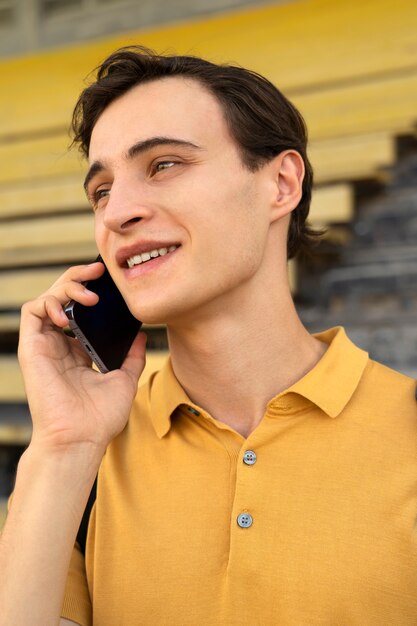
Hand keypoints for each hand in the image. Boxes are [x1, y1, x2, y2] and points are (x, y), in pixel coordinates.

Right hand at [18, 262, 145, 455]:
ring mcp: (45, 345)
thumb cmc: (99, 418)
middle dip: (79, 278)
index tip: (110, 280)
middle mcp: (59, 345)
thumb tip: (141, 337)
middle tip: (99, 269)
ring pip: (47, 298)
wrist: (80, 439)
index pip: (81, 311)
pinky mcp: (32, 348)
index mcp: (77, 351)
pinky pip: (32, 312)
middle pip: (63, 298)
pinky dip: (49, 302)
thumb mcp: (124, 381)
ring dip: (66, 287)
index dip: (92, 291)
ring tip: (89, 294)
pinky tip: (69, 314)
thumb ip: (131, 357)